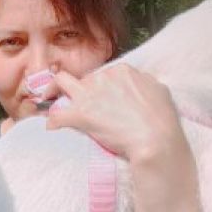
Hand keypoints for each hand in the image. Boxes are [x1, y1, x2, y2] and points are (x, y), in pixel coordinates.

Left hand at [45, 64, 182, 160]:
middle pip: (84, 79)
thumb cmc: (162, 120)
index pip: (103, 73)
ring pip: (61, 82)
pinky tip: (52, 127)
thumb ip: (144, 83)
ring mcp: (89, 94)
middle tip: (81, 105)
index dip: (100, 86)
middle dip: (82, 91)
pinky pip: (56, 115)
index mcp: (122, 70)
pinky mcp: (80, 114)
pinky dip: (53, 121)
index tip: (99, 96)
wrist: (155, 140)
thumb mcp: (159, 91)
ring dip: (54, 90)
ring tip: (50, 100)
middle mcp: (103, 77)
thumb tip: (139, 83)